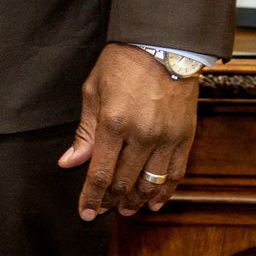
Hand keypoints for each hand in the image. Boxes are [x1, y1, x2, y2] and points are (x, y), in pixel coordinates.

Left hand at [58, 43, 198, 219]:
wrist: (164, 43)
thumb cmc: (124, 62)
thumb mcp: (94, 90)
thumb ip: (84, 131)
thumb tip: (70, 162)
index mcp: (113, 122)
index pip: (100, 173)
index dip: (91, 198)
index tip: (85, 212)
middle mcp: (141, 134)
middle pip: (124, 182)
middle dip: (111, 202)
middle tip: (103, 211)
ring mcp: (166, 137)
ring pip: (150, 183)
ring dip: (136, 201)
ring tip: (126, 210)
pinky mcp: (185, 136)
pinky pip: (176, 173)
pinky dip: (165, 191)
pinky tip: (155, 201)